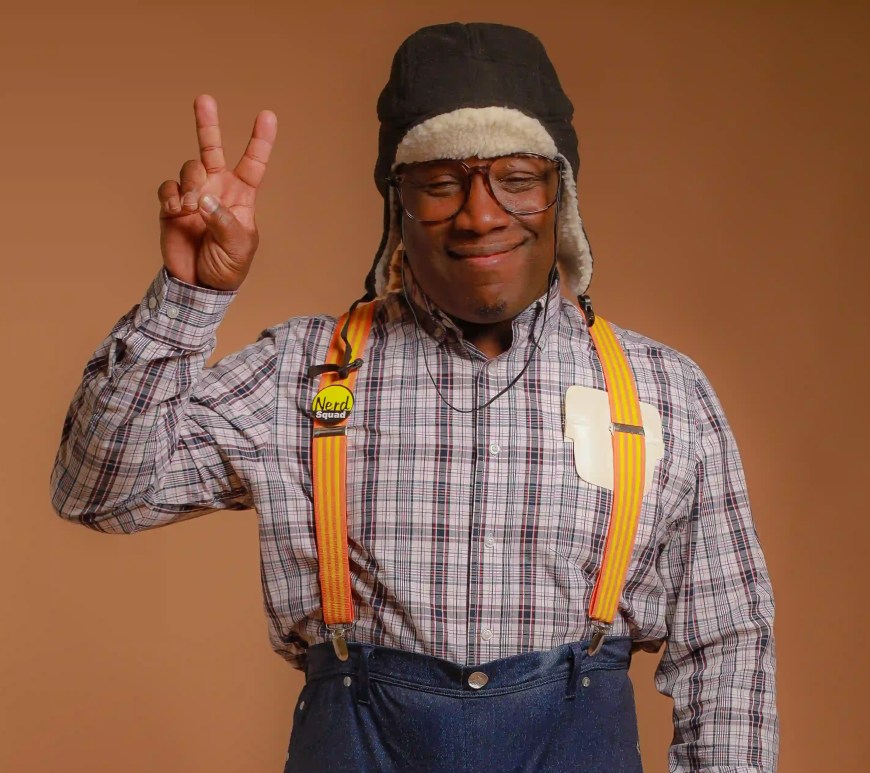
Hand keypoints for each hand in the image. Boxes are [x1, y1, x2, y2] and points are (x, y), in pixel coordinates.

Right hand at [157, 94, 276, 290]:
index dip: (260, 140)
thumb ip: (223, 221)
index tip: (268, 115)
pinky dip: (172, 195)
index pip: (253, 163)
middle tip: (204, 99)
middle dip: (207, 123)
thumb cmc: (227, 266)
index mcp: (241, 196)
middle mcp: (217, 189)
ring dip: (191, 183)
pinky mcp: (172, 205)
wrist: (199, 284)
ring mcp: (193, 195)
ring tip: (192, 207)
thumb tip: (203, 199)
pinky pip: (169, 187)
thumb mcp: (237, 246)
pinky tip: (178, 210)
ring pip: (189, 168)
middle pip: (212, 149)